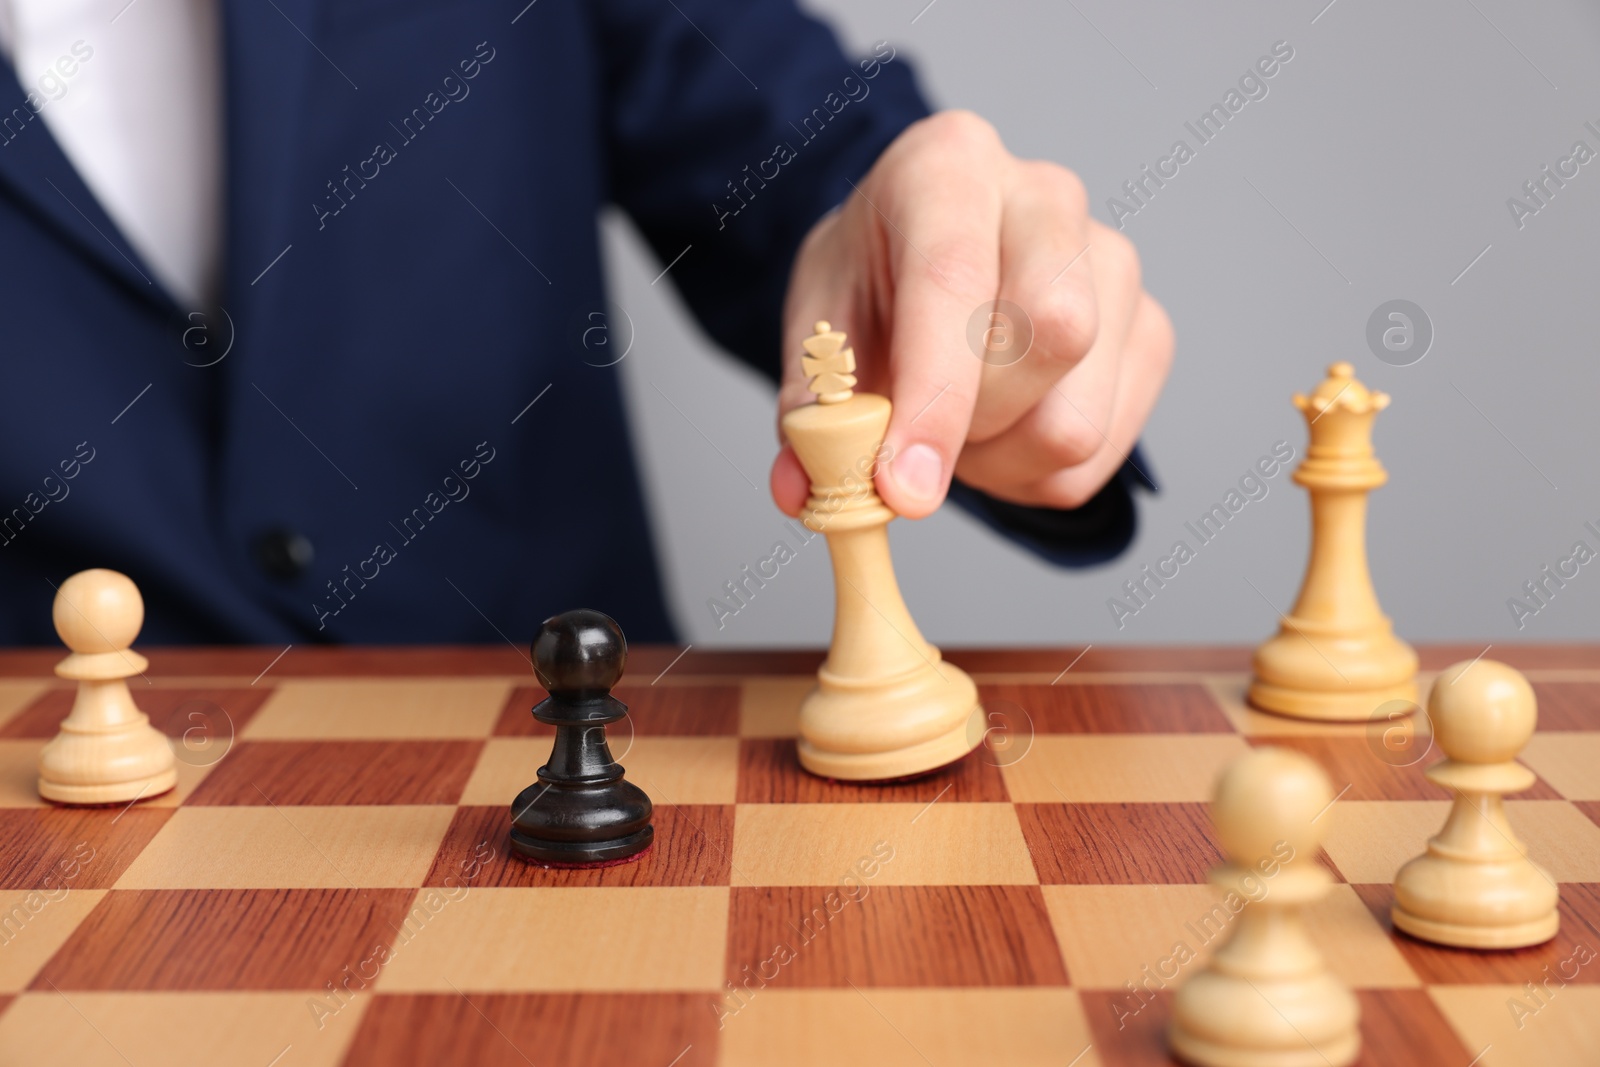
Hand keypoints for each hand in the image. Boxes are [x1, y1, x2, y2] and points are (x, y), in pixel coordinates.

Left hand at [771, 110, 1173, 518]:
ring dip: (999, 460)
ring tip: (955, 428)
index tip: (902, 487)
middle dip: (972, 424)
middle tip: (912, 437)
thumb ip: (809, 411)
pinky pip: (1099, 453)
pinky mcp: (1149, 330)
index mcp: (948, 165)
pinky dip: (1034, 475)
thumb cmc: (874, 285)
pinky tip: (999, 433)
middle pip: (1052, 335)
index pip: (955, 278)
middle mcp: (1046, 196)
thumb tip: (806, 487)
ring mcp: (1114, 261)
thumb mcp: (818, 331)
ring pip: (1075, 419)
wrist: (926, 260)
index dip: (933, 396)